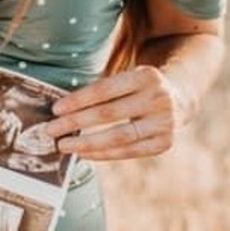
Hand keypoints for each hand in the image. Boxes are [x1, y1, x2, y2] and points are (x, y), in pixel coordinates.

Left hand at [44, 65, 189, 160]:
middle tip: (51, 130)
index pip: (105, 90)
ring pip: (118, 137)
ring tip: (63, 146)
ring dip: (86, 143)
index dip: (78, 100)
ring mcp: (165, 123)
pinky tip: (83, 153)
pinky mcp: (164, 143)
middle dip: (75, 123)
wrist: (179, 99)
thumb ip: (102, 92)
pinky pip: (127, 151)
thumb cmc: (138, 89)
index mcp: (147, 76)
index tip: (55, 109)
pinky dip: (103, 154)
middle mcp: (159, 99)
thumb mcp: (127, 78)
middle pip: (108, 114)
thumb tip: (62, 111)